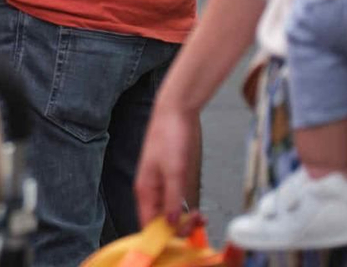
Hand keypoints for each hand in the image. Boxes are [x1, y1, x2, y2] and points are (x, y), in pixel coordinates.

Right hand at [133, 103, 201, 228]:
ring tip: (202, 219)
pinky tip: (198, 213)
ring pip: (169, 215)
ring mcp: (163, 186)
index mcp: (145, 189)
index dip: (164, 234)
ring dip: (184, 222)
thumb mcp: (174, 170)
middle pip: (159, 222)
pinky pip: (177, 204)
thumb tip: (170, 223)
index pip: (148, 223)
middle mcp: (151, 191)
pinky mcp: (174, 180)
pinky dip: (187, 212)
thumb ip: (172, 198)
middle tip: (198, 223)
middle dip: (178, 228)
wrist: (176, 111)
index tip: (184, 234)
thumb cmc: (169, 136)